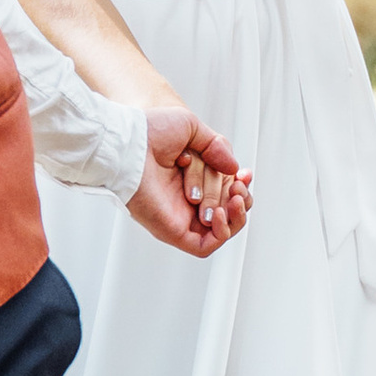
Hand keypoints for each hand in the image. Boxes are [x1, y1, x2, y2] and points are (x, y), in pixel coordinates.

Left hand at [127, 103, 251, 257]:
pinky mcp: (174, 231)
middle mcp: (187, 199)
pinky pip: (205, 246)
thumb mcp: (192, 129)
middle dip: (238, 197)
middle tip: (235, 185)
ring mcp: (181, 216)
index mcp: (192, 178)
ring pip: (222, 228)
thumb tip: (235, 169)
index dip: (241, 186)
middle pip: (227, 207)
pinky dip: (221, 232)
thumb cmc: (150, 133)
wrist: (132, 144)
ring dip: (236, 215)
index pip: (226, 192)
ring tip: (233, 197)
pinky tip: (219, 213)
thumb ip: (217, 146)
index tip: (244, 174)